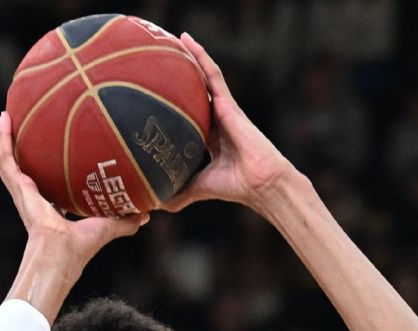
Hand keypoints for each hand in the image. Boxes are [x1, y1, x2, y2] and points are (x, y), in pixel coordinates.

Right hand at [0, 111, 146, 273]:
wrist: (61, 253)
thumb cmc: (79, 247)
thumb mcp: (107, 227)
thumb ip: (125, 220)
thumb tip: (145, 214)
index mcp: (48, 206)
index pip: (45, 183)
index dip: (47, 167)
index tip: (52, 151)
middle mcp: (32, 196)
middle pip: (24, 165)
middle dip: (21, 146)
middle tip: (25, 123)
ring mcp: (21, 190)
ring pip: (8, 158)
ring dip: (5, 137)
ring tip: (7, 114)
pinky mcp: (18, 186)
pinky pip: (6, 157)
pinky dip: (3, 137)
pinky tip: (5, 117)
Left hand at [161, 34, 297, 212]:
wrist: (261, 184)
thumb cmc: (237, 187)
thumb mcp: (201, 187)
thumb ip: (181, 192)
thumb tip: (157, 204)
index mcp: (211, 136)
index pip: (190, 113)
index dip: (176, 101)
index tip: (159, 93)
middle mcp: (217, 119)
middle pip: (197, 89)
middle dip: (184, 73)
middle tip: (164, 56)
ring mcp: (225, 109)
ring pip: (206, 77)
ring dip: (193, 56)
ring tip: (178, 39)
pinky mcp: (229, 105)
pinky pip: (213, 76)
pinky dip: (201, 59)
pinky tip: (188, 44)